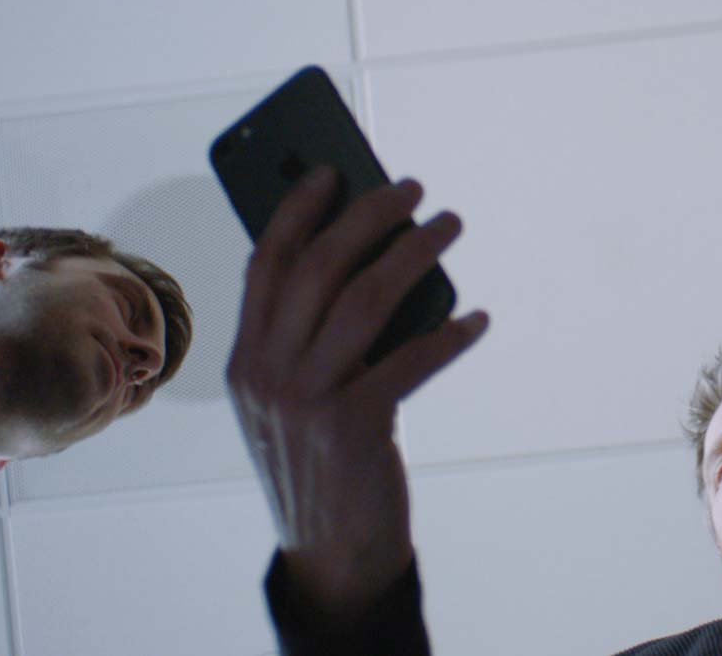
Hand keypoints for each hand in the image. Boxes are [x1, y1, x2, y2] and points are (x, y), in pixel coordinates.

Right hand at [227, 169, 488, 620]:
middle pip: (318, 268)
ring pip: (364, 300)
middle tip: (413, 188)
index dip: (298, 210)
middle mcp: (266, 373)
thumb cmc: (322, 458)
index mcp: (245, 358)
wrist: (330, 551)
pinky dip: (448, 334)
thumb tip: (375, 258)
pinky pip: (409, 360)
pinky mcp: (352, 427)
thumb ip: (310, 335)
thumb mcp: (294, 396)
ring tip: (449, 225)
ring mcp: (306, 400)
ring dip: (414, 254)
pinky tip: (476, 319)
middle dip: (368, 216)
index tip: (331, 170)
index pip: (266, 263)